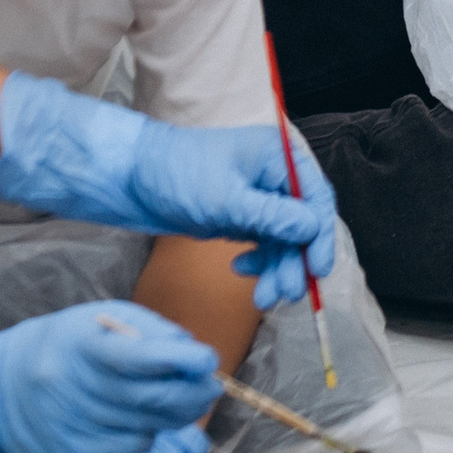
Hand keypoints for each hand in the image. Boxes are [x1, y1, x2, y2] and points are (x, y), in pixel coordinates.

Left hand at [0, 74, 336, 307]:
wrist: (130, 178)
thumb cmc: (175, 176)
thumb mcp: (225, 199)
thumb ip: (271, 216)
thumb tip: (311, 229)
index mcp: (278, 155)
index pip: (316, 197)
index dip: (321, 236)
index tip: (318, 271)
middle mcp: (274, 174)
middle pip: (302, 223)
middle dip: (294, 261)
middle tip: (281, 295)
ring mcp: (258, 195)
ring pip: (284, 239)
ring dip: (276, 268)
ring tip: (262, 297)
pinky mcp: (241, 213)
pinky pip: (264, 243)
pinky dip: (257, 261)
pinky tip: (240, 270)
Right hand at [0, 302, 219, 452]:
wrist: (4, 383)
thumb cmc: (65, 344)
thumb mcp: (101, 319)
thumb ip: (148, 331)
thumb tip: (191, 350)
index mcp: (81, 342)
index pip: (140, 355)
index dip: (181, 360)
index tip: (208, 360)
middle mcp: (74, 383)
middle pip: (150, 397)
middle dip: (192, 393)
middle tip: (210, 386)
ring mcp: (72, 421)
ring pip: (147, 425)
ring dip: (174, 414)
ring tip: (175, 398)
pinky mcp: (73, 449)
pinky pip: (130, 445)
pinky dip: (146, 431)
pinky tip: (139, 416)